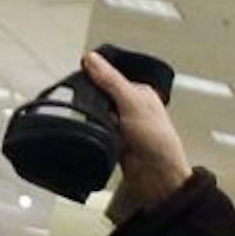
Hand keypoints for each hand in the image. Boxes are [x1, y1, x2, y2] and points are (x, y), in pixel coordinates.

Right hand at [84, 50, 194, 209]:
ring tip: (90, 123)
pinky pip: (96, 133)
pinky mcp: (114, 142)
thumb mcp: (131, 103)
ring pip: (97, 116)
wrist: (157, 177)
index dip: (94, 80)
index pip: (110, 78)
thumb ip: (111, 81)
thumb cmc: (155, 138)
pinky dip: (93, 134)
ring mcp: (122, 126)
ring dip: (93, 120)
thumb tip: (92, 58)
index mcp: (139, 92)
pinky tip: (90, 135)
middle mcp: (131, 107)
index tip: (77, 81)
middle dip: (92, 103)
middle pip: (101, 97)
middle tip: (83, 106)